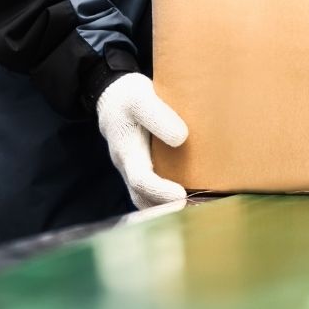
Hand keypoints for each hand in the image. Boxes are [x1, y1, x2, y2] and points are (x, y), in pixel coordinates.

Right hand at [97, 74, 189, 209]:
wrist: (113, 98)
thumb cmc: (128, 97)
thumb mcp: (141, 98)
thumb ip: (158, 116)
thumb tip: (181, 138)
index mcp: (126, 151)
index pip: (140, 179)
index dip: (160, 190)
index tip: (181, 195)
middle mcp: (127, 167)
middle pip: (142, 198)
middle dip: (166, 209)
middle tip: (194, 212)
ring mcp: (132, 171)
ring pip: (145, 200)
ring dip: (166, 209)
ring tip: (195, 211)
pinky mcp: (141, 170)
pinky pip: (150, 194)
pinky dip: (165, 202)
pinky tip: (189, 202)